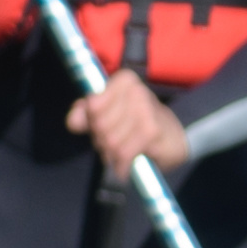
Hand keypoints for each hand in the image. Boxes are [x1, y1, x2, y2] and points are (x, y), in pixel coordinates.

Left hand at [73, 72, 189, 180]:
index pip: (92, 105)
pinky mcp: (151, 131)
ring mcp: (145, 110)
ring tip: (122, 154)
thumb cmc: (137, 125)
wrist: (174, 139)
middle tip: (115, 143)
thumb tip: (73, 122)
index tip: (106, 125)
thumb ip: (85, 114)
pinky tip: (125, 167)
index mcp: (125, 80)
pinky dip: (121, 166)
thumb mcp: (109, 115)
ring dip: (112, 155)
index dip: (94, 122)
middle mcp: (136, 90)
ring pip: (109, 140)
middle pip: (99, 124)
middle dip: (102, 141)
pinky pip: (122, 153)